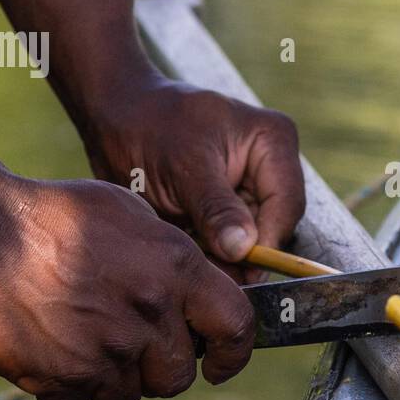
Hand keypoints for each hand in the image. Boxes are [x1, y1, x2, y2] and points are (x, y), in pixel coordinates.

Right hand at [0, 176, 255, 399]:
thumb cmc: (56, 213)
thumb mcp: (132, 216)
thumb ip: (173, 262)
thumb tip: (198, 300)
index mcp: (176, 270)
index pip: (236, 327)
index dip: (234, 352)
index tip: (219, 362)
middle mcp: (147, 315)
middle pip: (177, 376)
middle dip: (160, 367)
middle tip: (134, 345)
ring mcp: (103, 351)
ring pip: (127, 395)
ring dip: (113, 377)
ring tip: (87, 339)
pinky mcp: (59, 376)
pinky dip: (70, 385)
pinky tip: (54, 347)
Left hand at [81, 77, 305, 282]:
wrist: (112, 123)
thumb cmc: (148, 127)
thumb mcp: (182, 166)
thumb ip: (215, 208)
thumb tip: (244, 248)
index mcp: (272, 142)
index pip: (286, 204)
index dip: (269, 241)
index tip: (241, 270)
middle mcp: (270, 168)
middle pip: (273, 227)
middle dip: (242, 252)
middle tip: (209, 276)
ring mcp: (249, 191)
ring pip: (250, 242)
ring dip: (223, 258)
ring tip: (190, 261)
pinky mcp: (227, 212)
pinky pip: (228, 246)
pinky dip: (210, 256)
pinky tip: (185, 256)